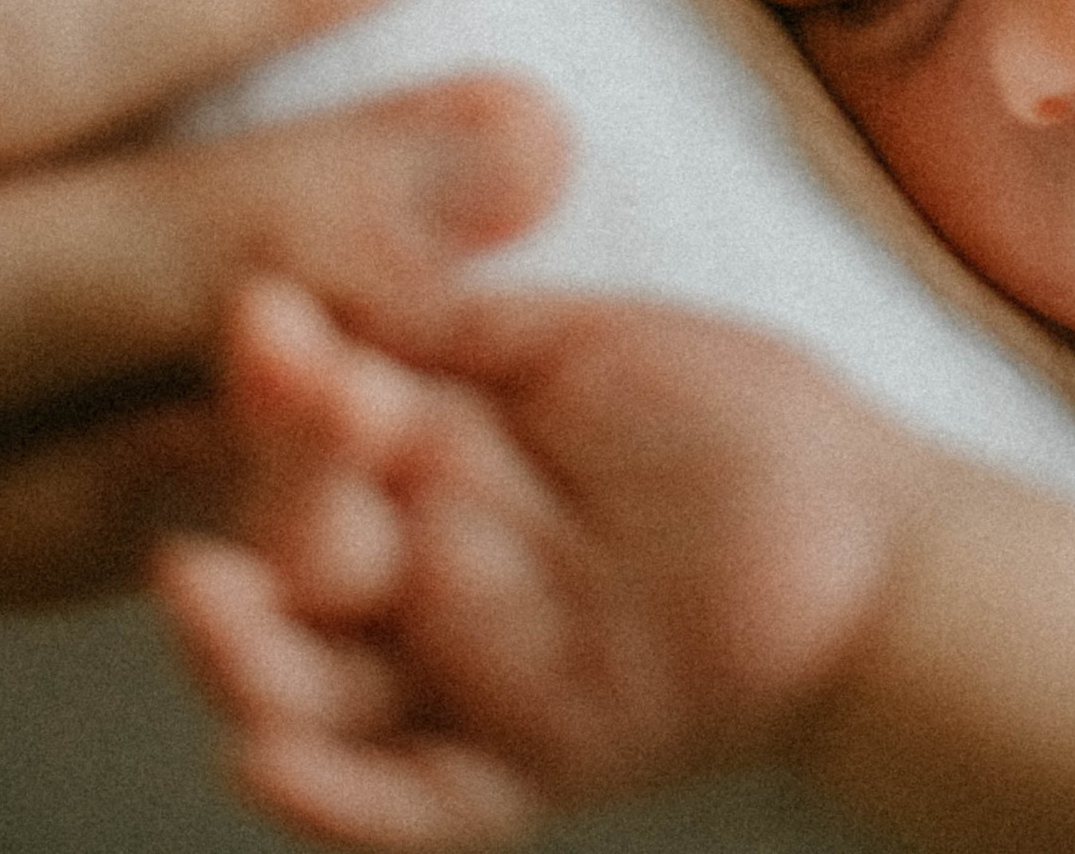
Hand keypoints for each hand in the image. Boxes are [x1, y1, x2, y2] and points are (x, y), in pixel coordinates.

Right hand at [158, 279, 920, 846]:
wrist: (866, 537)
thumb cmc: (739, 421)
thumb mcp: (584, 341)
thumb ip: (457, 320)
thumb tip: (328, 274)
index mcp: (431, 453)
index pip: (311, 428)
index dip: (279, 386)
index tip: (267, 325)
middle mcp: (425, 567)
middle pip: (290, 562)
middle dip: (259, 513)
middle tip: (280, 452)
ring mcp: (465, 670)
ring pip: (313, 692)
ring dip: (242, 657)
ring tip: (208, 605)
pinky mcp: (521, 762)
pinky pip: (408, 805)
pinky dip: (330, 801)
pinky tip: (265, 766)